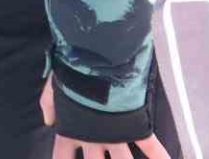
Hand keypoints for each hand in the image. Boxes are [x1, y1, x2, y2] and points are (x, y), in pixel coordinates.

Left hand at [41, 76, 170, 158]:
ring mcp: (114, 135)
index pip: (63, 158)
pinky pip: (149, 146)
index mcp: (71, 130)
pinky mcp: (133, 126)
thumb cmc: (71, 73)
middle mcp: (92, 139)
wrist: (94, 59)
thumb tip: (49, 122)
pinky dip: (159, 156)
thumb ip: (49, 106)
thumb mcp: (53, 88)